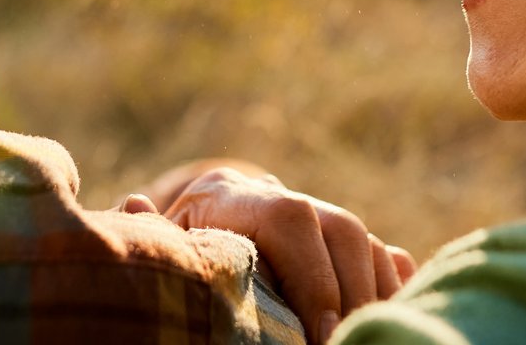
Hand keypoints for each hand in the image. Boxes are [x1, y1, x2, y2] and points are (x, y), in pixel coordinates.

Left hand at [154, 166, 416, 343]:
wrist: (180, 241)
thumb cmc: (161, 259)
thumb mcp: (155, 249)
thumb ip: (154, 235)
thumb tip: (134, 205)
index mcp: (226, 196)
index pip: (288, 216)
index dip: (312, 274)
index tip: (319, 334)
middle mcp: (276, 196)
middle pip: (341, 226)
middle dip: (352, 290)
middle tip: (346, 341)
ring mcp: (310, 216)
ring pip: (367, 242)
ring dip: (375, 293)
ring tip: (366, 335)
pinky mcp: (334, 243)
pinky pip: (382, 255)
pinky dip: (391, 285)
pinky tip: (389, 317)